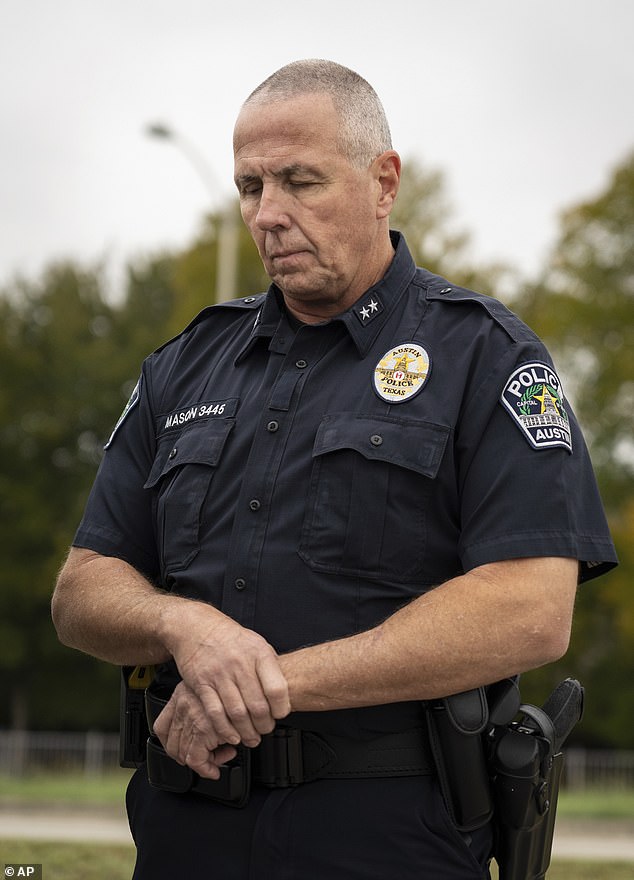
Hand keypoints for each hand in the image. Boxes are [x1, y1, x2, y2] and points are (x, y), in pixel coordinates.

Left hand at [153, 680, 237, 778]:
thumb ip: (205, 706)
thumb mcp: (213, 691)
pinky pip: (196, 760)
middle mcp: (183, 704)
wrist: (255, 683)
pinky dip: (205, 768)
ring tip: (219, 757)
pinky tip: (216, 768)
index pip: (161, 727)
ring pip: (184, 753)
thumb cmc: (235, 685)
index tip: (182, 750)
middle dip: (189, 755)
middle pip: (172, 744)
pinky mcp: (203, 729)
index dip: (170, 744)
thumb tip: (207, 732)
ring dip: (201, 761)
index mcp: (181, 694)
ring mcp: (191, 716)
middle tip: (206, 757)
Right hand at [162, 603, 290, 752]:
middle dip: (264, 725)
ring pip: (237, 713)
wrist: (198, 629)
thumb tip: (284, 694)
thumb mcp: (257, 644)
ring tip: (251, 736)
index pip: (277, 688)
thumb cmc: (231, 639)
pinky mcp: (202, 683)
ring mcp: (220, 674)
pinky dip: (225, 729)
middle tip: (265, 730)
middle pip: (257, 705)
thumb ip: (270, 667)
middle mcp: (240, 663)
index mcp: (259, 653)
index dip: (281, 708)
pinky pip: (215, 712)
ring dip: (246, 732)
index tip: (280, 715)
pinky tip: (232, 735)